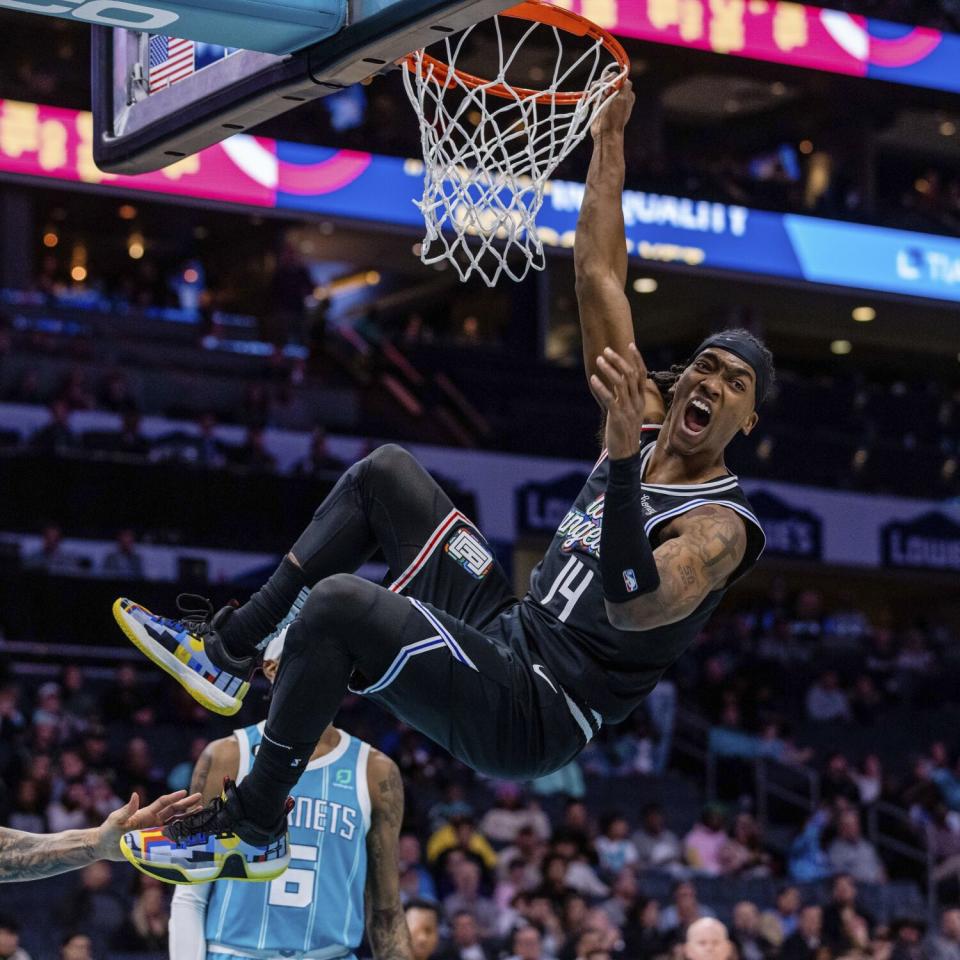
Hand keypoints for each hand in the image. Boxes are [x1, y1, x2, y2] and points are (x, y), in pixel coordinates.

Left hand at [95, 789, 201, 860]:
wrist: (103, 846)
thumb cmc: (108, 830)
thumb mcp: (116, 819)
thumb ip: (127, 810)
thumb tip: (135, 796)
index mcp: (146, 813)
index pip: (163, 803)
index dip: (174, 797)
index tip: (185, 792)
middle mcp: (153, 820)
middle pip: (173, 810)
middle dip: (186, 804)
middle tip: (199, 798)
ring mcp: (154, 831)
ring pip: (174, 822)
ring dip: (186, 817)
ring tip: (199, 811)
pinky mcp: (153, 842)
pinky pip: (169, 837)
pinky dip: (180, 834)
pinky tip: (189, 832)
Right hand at [591, 78, 634, 138]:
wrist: (605, 133)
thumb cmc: (615, 117)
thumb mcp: (623, 99)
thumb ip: (625, 84)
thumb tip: (623, 74)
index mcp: (626, 92)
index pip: (618, 76)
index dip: (612, 79)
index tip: (610, 88)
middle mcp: (616, 93)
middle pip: (608, 78)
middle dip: (604, 84)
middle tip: (605, 95)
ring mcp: (607, 98)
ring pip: (600, 84)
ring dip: (596, 89)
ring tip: (597, 99)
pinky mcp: (598, 102)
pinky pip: (594, 92)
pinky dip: (592, 94)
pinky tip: (593, 100)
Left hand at [591, 344, 646, 459]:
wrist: (626, 453)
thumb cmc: (625, 431)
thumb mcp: (630, 411)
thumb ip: (626, 396)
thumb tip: (618, 380)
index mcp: (641, 400)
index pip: (642, 374)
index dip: (637, 358)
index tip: (630, 345)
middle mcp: (637, 402)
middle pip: (631, 375)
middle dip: (619, 360)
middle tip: (606, 350)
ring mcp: (628, 409)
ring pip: (622, 384)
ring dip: (609, 370)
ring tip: (599, 360)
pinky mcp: (618, 417)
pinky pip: (610, 399)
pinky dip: (601, 387)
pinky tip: (594, 378)